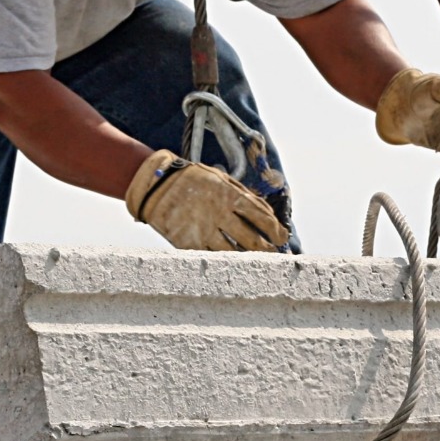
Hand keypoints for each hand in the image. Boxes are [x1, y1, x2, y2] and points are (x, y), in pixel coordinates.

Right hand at [125, 150, 289, 251]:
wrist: (157, 185)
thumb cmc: (194, 180)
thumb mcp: (222, 179)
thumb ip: (245, 195)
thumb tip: (269, 214)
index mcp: (229, 195)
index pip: (261, 217)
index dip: (275, 230)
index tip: (282, 237)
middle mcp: (219, 214)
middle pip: (251, 239)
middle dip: (267, 248)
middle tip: (273, 252)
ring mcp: (204, 230)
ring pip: (234, 252)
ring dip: (248, 258)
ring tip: (256, 259)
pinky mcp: (190, 243)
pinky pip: (213, 256)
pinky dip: (226, 260)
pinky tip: (233, 260)